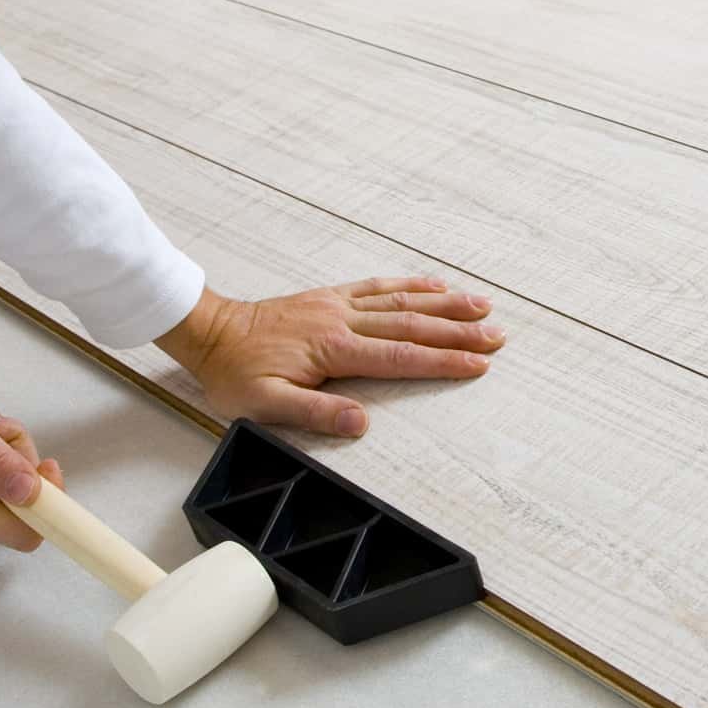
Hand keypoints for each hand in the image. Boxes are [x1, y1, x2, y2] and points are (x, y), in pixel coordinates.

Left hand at [156, 278, 504, 436]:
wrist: (210, 332)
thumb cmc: (235, 373)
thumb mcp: (265, 405)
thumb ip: (315, 413)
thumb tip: (361, 423)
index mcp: (333, 349)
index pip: (399, 357)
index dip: (442, 362)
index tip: (478, 365)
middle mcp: (343, 321)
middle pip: (412, 326)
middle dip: (458, 332)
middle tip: (497, 336)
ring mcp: (338, 305)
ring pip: (402, 301)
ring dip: (445, 304)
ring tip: (482, 306)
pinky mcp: (331, 297)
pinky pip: (379, 286)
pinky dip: (411, 284)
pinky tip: (435, 286)